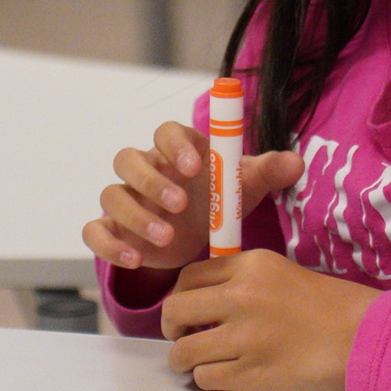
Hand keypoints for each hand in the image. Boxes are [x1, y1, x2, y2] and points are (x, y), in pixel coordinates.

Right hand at [83, 122, 303, 271]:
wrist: (202, 237)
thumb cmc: (222, 199)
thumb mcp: (247, 186)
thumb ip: (270, 171)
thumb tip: (296, 163)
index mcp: (179, 150)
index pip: (167, 131)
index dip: (177, 144)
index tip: (196, 166)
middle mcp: (147, 169)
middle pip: (129, 159)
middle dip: (152, 181)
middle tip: (182, 205)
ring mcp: (127, 199)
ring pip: (112, 194)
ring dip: (135, 215)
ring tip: (168, 239)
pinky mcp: (114, 230)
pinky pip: (95, 230)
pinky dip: (109, 244)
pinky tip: (135, 259)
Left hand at [162, 249, 382, 390]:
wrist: (361, 336)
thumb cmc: (328, 305)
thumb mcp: (281, 273)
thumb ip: (243, 280)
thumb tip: (207, 299)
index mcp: (250, 266)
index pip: (188, 276)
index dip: (181, 296)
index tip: (189, 310)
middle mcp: (240, 296)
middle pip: (175, 311)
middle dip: (173, 328)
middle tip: (185, 336)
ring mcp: (243, 336)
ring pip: (182, 351)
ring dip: (186, 359)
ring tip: (201, 360)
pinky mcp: (250, 372)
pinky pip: (204, 378)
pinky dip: (208, 378)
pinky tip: (226, 373)